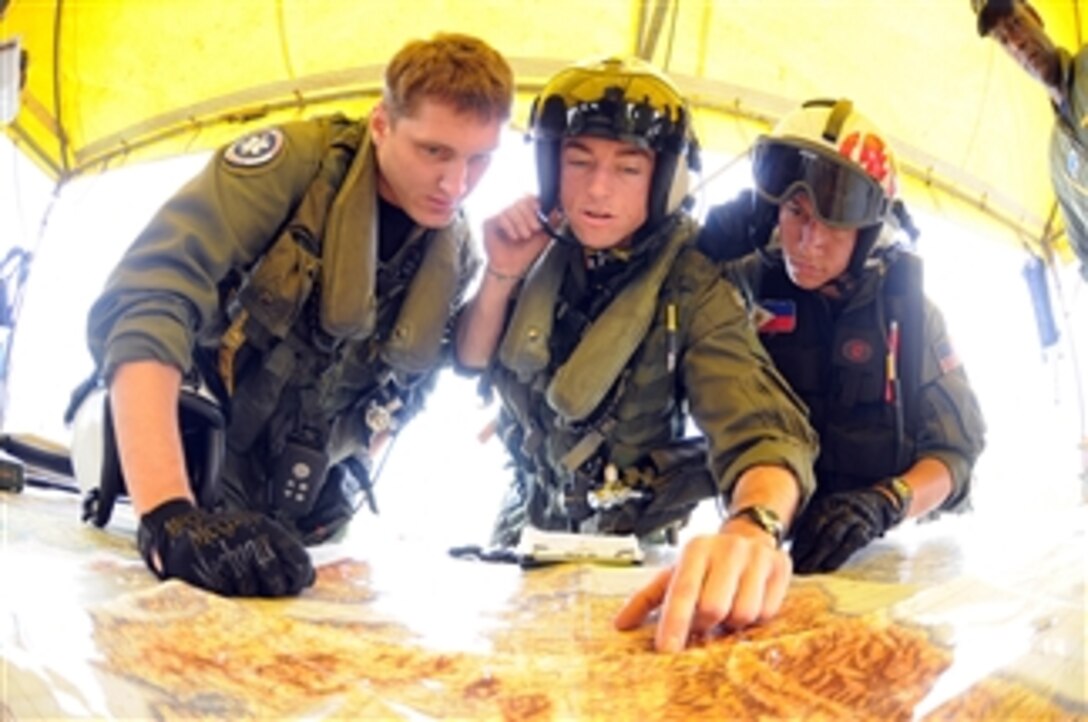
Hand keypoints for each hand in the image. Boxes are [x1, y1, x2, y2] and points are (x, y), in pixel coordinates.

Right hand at [137, 499, 315, 596]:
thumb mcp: (258, 530)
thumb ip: (284, 550)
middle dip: (277, 589)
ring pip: (252, 589)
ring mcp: (228, 556)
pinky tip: (227, 585)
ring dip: (252, 594)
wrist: (184, 530)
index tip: (300, 585)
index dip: (302, 577)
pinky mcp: (210, 571)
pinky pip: (229, 594)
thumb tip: (310, 578)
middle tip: (273, 591)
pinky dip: (231, 595)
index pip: (297, 558)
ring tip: (244, 583)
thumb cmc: (226, 533)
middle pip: (276, 578)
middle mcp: (249, 540)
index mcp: (265, 528)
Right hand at [481, 195, 550, 279]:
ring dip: (519, 223)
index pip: (527, 197)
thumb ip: (551, 222)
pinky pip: (499, 216)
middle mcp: (509, 210)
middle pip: (519, 201)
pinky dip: (508, 226)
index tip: (539, 211)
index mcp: (522, 211)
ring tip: (523, 236)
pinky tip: (513, 236)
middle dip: (528, 215)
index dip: (534, 202)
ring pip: (510, 208)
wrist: (512, 267)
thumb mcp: (543, 236)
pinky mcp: (488, 222)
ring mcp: (498, 215)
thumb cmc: (525, 251)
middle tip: (534, 229)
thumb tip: (559, 209)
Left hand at [613, 526, 790, 651]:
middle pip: (713, 608)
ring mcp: (757, 556)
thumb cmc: (706, 563)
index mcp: (695, 549)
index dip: (674, 623)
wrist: (750, 535)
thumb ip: (647, 599)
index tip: (666, 651)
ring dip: (731, 623)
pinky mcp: (781, 567)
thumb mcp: (675, 573)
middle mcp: (727, 548)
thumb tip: (620, 626)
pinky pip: (766, 613)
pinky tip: (747, 602)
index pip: (682, 591)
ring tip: (726, 609)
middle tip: (704, 623)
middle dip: (706, 624)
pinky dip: (754, 619)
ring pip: (742, 614)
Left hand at [789, 483, 904, 573]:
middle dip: (806, 549)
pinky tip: (829, 565)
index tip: (790, 555)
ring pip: (833, 536)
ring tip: (809, 568)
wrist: (881, 502)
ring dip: (819, 554)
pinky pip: (851, 543)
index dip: (800, 540)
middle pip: (819, 529)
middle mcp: (839, 508)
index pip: (809, 522)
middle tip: (797, 565)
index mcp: (827, 504)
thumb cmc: (848, 512)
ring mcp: (854, 518)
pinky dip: (839, 555)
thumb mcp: (832, 511)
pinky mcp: (867, 529)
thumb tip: (795, 547)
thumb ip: (816, 524)